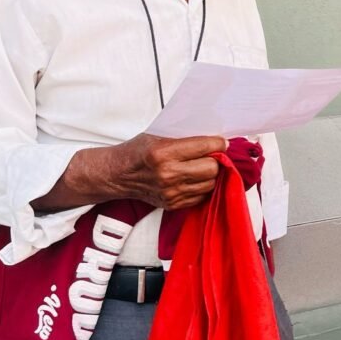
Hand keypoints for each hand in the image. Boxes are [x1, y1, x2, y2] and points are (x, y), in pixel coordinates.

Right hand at [112, 134, 227, 209]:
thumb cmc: (138, 152)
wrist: (119, 175)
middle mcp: (167, 174)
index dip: (219, 144)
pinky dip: (202, 186)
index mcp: (163, 153)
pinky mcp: (173, 204)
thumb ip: (185, 137)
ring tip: (203, 166)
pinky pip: (201, 196)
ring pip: (210, 183)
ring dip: (210, 174)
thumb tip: (215, 138)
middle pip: (211, 168)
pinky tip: (195, 178)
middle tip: (212, 155)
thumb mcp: (159, 135)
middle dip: (216, 159)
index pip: (205, 147)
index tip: (222, 142)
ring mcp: (171, 192)